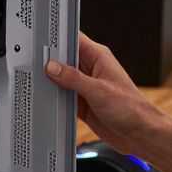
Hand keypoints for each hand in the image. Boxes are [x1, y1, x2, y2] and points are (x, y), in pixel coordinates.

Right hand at [45, 32, 164, 154]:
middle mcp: (91, 69)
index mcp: (98, 58)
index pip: (74, 39)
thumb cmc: (130, 108)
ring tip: (36, 81)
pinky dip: (55, 98)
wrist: (139, 133)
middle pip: (64, 59)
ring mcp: (85, 86)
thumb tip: (52, 67)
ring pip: (61, 79)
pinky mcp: (82, 102)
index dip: (58, 37)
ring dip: (51, 82)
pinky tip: (45, 99)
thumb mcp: (98, 90)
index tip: (40, 40)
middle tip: (32, 63)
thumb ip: (73, 78)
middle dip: (49, 61)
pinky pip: (63, 96)